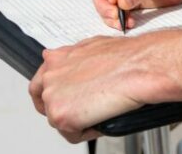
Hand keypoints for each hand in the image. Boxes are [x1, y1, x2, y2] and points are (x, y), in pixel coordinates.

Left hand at [29, 36, 144, 142]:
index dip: (56, 92)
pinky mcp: (61, 115)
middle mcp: (50, 75)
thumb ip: (75, 57)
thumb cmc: (126, 56)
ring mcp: (53, 96)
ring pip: (59, 120)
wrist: (139, 66)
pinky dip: (88, 132)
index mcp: (57, 58)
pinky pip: (72, 134)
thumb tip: (72, 61)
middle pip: (44, 102)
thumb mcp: (94, 46)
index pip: (43, 81)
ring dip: (78, 120)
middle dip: (62, 109)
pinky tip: (102, 119)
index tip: (66, 97)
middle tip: (80, 112)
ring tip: (100, 112)